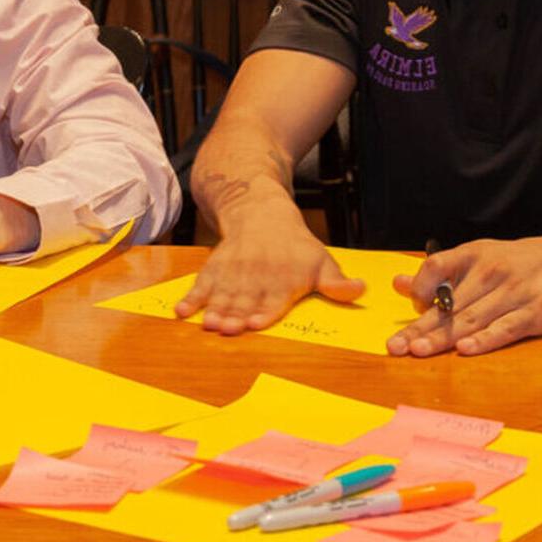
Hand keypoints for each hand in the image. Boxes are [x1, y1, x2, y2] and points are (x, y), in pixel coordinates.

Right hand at [175, 205, 365, 333]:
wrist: (260, 213)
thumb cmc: (295, 246)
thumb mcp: (321, 261)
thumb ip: (336, 283)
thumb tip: (361, 290)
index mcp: (284, 279)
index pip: (274, 300)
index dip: (265, 312)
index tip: (257, 323)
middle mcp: (256, 278)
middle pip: (244, 301)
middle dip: (235, 316)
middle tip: (225, 329)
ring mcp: (233, 274)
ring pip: (222, 296)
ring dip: (214, 310)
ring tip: (207, 324)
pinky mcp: (215, 270)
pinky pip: (201, 285)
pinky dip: (190, 299)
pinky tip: (181, 312)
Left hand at [387, 227, 541, 357]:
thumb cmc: (518, 263)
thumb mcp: (479, 258)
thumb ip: (439, 274)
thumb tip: (399, 284)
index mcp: (475, 255)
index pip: (437, 267)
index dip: (420, 286)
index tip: (411, 305)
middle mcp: (492, 272)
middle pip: (449, 304)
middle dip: (419, 327)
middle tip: (395, 346)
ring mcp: (514, 293)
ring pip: (472, 319)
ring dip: (443, 337)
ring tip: (418, 351)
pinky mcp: (534, 313)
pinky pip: (505, 328)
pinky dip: (485, 340)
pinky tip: (465, 349)